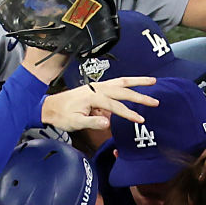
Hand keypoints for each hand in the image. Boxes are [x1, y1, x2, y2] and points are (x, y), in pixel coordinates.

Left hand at [42, 76, 158, 130]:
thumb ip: (92, 122)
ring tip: (152, 81)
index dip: (129, 113)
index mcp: (92, 96)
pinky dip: (128, 84)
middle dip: (140, 95)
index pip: (115, 106)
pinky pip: (116, 84)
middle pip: (123, 90)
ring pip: (121, 82)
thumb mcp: (75, 123)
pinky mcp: (97, 88)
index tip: (140, 120)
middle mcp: (96, 88)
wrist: (50, 107)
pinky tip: (136, 86)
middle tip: (155, 101)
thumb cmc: (62, 116)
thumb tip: (108, 123)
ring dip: (137, 81)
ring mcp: (97, 87)